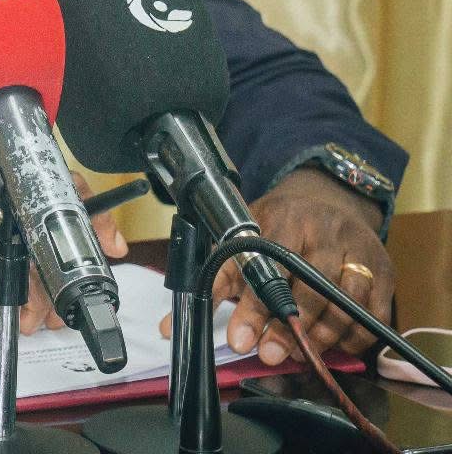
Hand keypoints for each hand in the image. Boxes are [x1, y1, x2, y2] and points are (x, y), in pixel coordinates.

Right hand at [0, 163, 126, 333]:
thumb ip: (0, 198)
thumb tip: (52, 226)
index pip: (63, 182)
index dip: (95, 215)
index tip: (112, 243)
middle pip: (57, 233)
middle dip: (69, 275)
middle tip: (67, 300)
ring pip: (38, 269)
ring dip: (45, 302)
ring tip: (38, 317)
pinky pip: (8, 291)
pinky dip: (18, 311)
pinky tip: (15, 319)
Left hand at [157, 168, 392, 363]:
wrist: (330, 198)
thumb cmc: (280, 223)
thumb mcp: (244, 234)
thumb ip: (217, 275)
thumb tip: (171, 325)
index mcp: (285, 217)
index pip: (267, 264)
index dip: (253, 305)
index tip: (238, 338)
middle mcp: (325, 232)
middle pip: (309, 288)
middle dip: (287, 327)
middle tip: (268, 353)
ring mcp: (359, 251)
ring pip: (345, 303)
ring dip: (321, 337)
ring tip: (299, 355)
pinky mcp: (384, 272)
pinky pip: (373, 315)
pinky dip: (354, 337)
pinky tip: (333, 347)